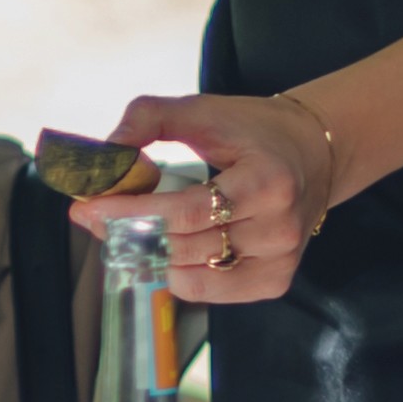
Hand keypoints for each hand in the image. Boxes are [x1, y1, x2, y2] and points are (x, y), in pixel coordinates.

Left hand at [87, 91, 337, 303]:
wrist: (315, 154)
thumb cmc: (254, 131)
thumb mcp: (205, 111)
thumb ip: (150, 117)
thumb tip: (108, 152)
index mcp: (267, 181)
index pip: (186, 210)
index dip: (132, 212)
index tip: (88, 208)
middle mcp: (279, 227)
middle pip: (185, 246)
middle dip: (131, 233)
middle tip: (96, 217)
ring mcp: (281, 259)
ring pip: (194, 275)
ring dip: (152, 256)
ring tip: (131, 232)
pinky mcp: (276, 281)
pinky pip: (213, 290)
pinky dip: (182, 275)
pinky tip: (170, 252)